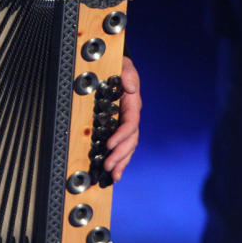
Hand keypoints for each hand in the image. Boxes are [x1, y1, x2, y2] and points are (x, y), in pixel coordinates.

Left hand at [104, 55, 139, 180]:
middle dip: (120, 155)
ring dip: (121, 162)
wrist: (117, 69)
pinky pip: (121, 147)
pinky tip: (114, 172)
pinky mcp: (117, 129)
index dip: (121, 136)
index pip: (130, 124)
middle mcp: (131, 117)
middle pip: (130, 141)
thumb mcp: (124, 65)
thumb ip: (128, 73)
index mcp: (132, 105)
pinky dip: (119, 160)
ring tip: (113, 176)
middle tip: (109, 167)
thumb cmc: (120, 67)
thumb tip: (130, 87)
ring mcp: (125, 125)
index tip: (110, 145)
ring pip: (128, 148)